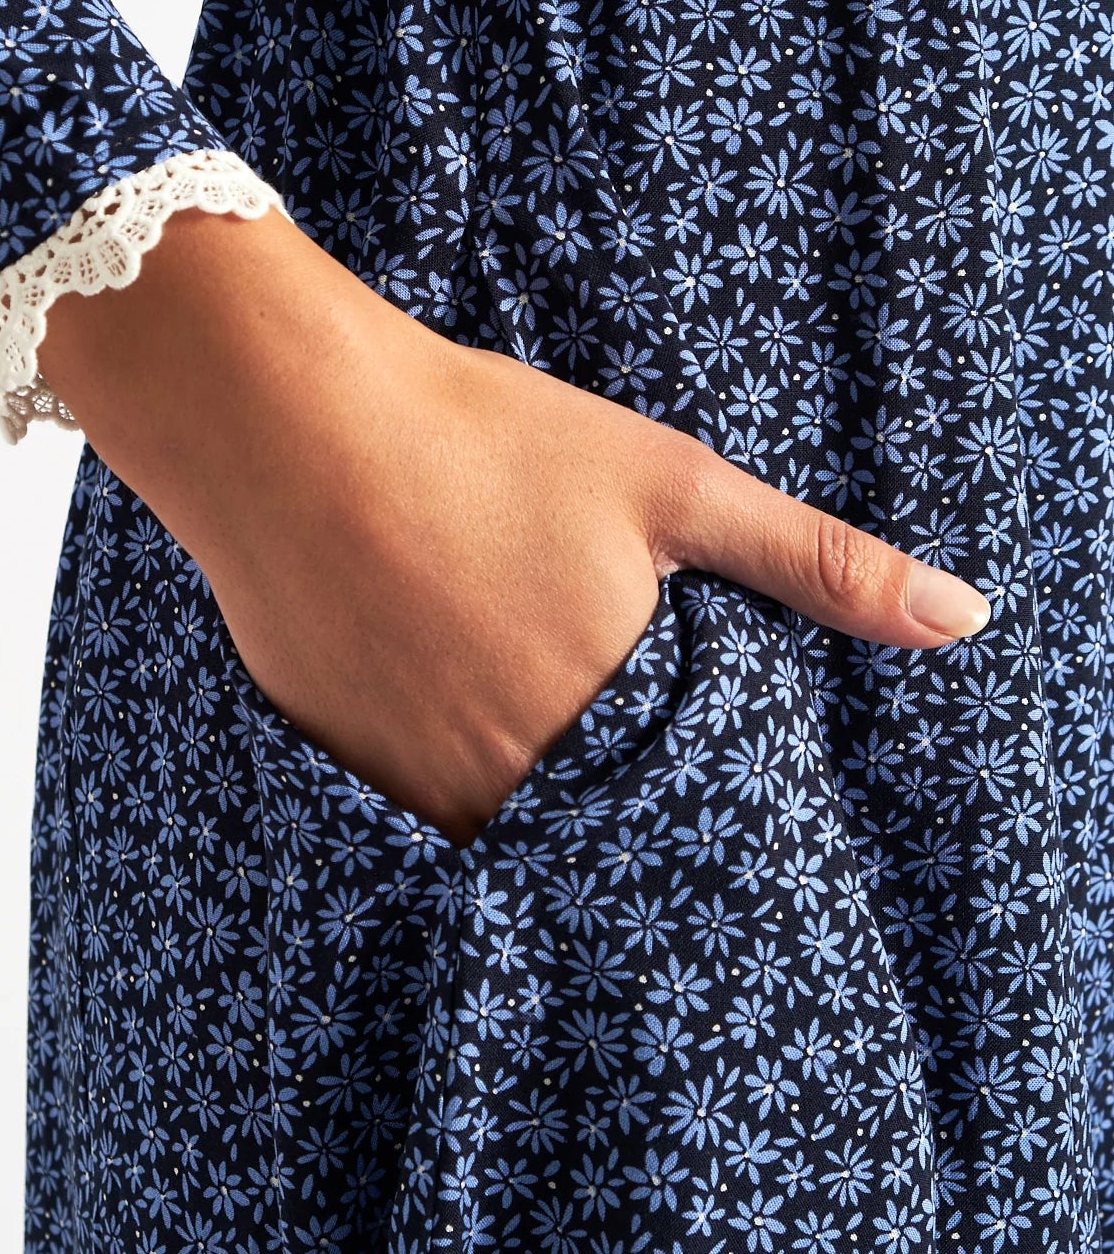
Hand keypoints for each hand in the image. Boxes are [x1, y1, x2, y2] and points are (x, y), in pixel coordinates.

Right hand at [37, 207, 990, 845]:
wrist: (289, 421)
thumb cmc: (484, 439)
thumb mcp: (670, 484)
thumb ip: (816, 564)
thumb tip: (964, 619)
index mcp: (609, 718)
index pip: (686, 815)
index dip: (697, 801)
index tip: (692, 775)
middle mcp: (513, 774)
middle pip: (589, 831)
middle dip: (609, 802)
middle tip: (596, 733)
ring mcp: (413, 780)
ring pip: (499, 827)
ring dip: (523, 793)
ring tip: (513, 706)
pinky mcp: (337, 762)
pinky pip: (411, 805)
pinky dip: (438, 772)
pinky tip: (434, 691)